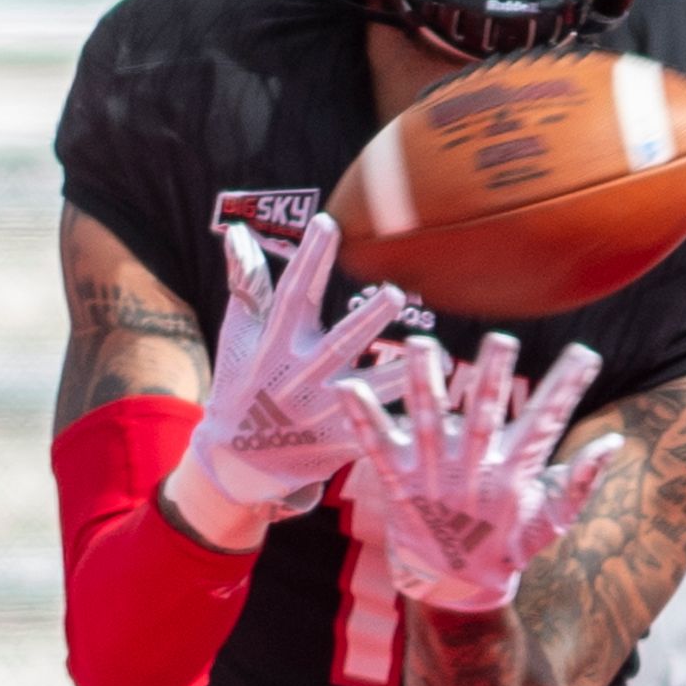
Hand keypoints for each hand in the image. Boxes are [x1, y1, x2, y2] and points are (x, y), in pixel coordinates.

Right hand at [172, 213, 411, 546]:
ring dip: (403, 374)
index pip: (293, 295)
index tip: (328, 223)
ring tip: (442, 358)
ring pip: (371, 390)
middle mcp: (300, 376)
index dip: (309, 262)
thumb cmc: (241, 386)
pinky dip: (411, 420)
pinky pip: (383, 428)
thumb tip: (241, 231)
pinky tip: (447, 408)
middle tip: (397, 293)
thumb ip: (246, 286)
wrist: (241, 461)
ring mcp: (324, 411)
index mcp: (275, 344)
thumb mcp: (238, 337)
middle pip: (339, 344)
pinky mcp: (344, 442)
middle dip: (368, 320)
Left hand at [333, 331, 613, 615]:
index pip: (545, 425)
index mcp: (513, 476)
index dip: (566, 390)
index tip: (584, 354)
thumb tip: (613, 442)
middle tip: (503, 340)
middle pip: (484, 417)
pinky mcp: (396, 482)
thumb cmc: (507, 544)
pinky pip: (376, 445)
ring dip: (424, 383)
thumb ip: (579, 482)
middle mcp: (472, 472)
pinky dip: (362, 417)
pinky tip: (350, 386)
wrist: (454, 586)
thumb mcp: (551, 520)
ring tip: (423, 343)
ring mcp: (431, 475)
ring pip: (428, 422)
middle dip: (494, 379)